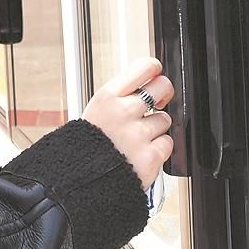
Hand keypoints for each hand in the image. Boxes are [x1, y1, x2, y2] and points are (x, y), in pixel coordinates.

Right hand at [83, 57, 175, 187]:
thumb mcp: (97, 111)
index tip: (155, 76)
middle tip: (156, 103)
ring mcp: (138, 135)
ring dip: (156, 128)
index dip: (155, 71)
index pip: (145, 67)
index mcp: (107, 97)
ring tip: (137, 138)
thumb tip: (147, 81)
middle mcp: (123, 112)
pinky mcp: (150, 157)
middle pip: (163, 87)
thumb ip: (121, 96)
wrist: (80, 181)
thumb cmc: (88, 146)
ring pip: (165, 119)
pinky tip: (141, 153)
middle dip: (163, 94)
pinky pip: (167, 143)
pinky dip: (158, 149)